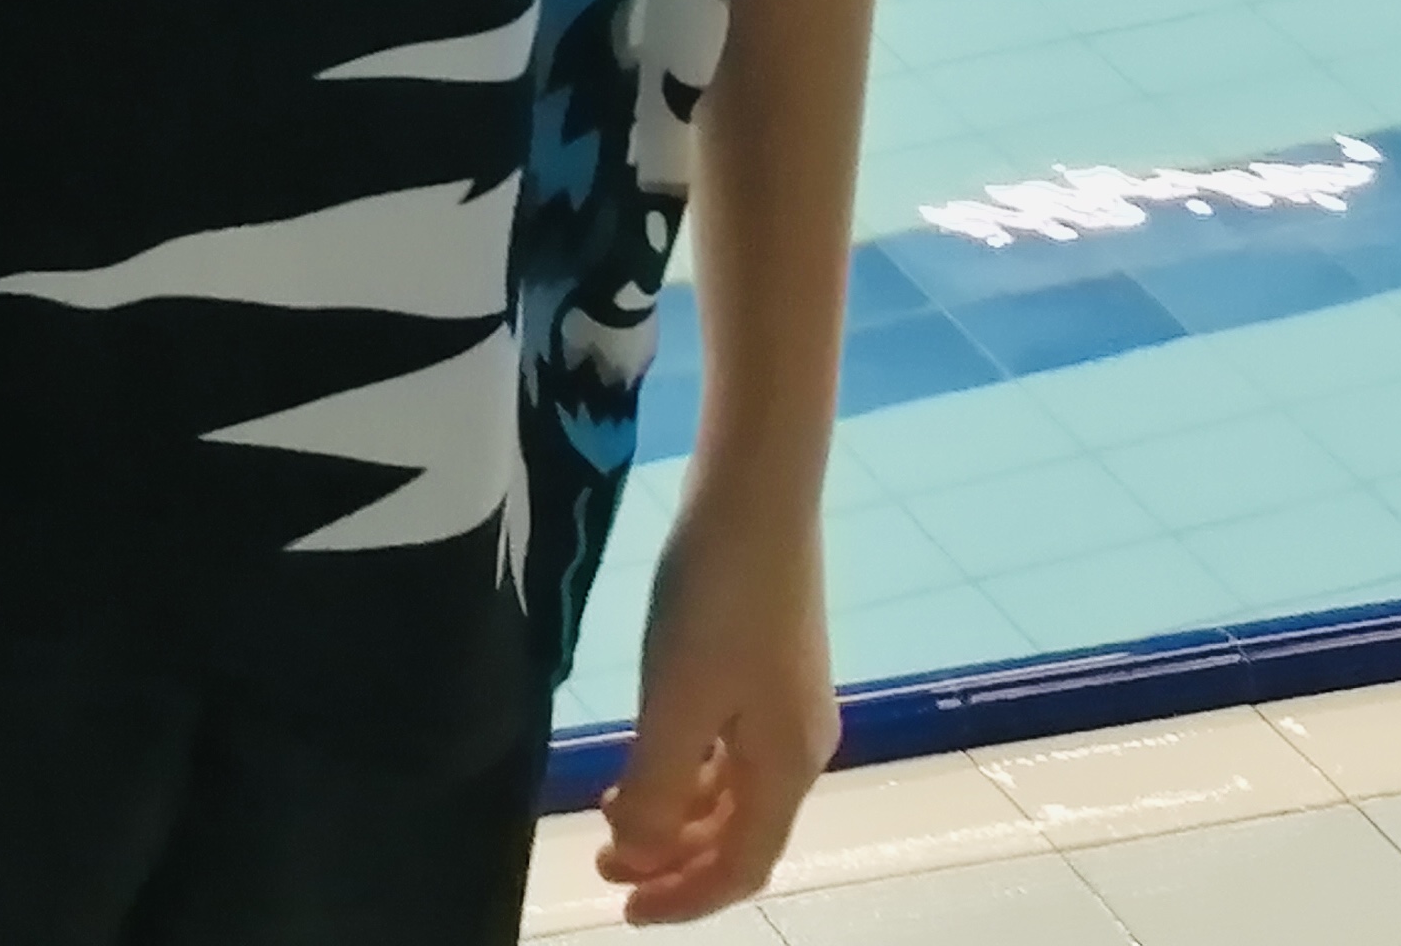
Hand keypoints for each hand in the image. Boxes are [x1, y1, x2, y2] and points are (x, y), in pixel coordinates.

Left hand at [595, 488, 837, 922]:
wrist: (755, 496)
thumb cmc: (716, 600)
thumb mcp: (675, 699)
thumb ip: (656, 785)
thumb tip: (637, 854)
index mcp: (786, 766)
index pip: (742, 865)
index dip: (686, 897)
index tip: (625, 912)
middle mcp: (797, 747)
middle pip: (738, 833)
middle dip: (672, 859)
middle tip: (603, 865)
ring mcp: (785, 705)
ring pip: (729, 790)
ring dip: (674, 814)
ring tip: (608, 812)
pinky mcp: (767, 667)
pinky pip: (726, 747)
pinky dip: (685, 768)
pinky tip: (644, 755)